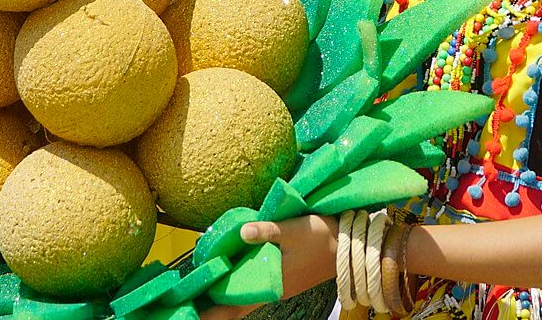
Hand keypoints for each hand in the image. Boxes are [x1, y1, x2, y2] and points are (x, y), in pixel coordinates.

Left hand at [199, 215, 337, 319]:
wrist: (350, 247)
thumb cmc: (322, 238)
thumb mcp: (294, 230)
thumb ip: (267, 230)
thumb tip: (242, 232)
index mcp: (272, 284)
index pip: (236, 307)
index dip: (214, 313)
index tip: (193, 315)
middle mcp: (273, 290)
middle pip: (238, 303)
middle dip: (216, 301)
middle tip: (192, 298)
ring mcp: (279, 285)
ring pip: (248, 292)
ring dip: (229, 290)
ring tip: (207, 284)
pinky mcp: (285, 277)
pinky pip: (257, 284)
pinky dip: (243, 280)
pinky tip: (236, 269)